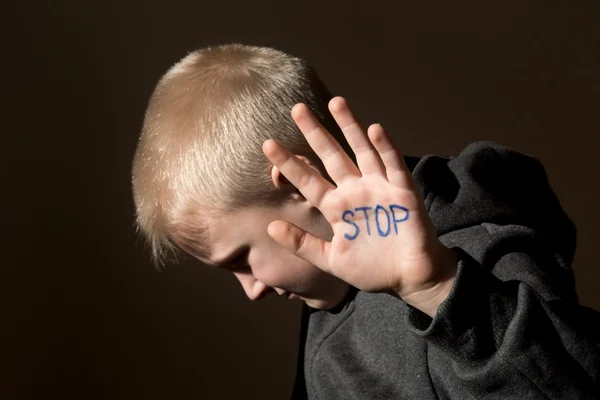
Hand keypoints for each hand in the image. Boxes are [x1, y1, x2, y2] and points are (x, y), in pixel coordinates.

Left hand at [262, 97, 456, 314]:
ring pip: (362, 151)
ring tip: (336, 102)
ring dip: (351, 127)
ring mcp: (379, 188)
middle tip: (297, 108)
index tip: (268, 145)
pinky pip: (393, 166)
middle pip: (332, 156)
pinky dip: (385, 148)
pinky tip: (374, 129)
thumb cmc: (372, 269)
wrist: (410, 279)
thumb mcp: (330, 260)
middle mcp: (355, 191)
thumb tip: (270, 226)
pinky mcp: (403, 192)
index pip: (308, 180)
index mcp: (336, 207)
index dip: (289, 163)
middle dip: (315, 133)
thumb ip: (302, 244)